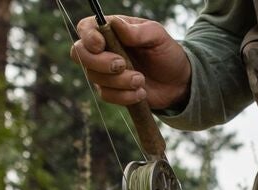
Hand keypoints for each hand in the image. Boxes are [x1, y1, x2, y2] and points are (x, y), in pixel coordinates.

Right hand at [71, 14, 191, 111]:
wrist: (179, 82)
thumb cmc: (166, 52)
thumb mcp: (158, 36)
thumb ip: (138, 30)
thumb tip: (116, 24)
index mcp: (109, 30)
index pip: (84, 29)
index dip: (87, 37)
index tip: (100, 45)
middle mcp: (101, 50)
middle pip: (79, 54)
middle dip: (100, 62)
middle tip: (123, 64)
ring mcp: (104, 71)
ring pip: (95, 77)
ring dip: (120, 81)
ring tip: (141, 79)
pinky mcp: (111, 91)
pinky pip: (106, 96)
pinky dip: (125, 96)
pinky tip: (141, 93)